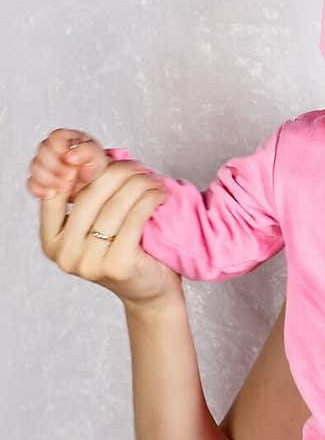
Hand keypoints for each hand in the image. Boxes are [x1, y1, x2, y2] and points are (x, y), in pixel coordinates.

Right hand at [29, 128, 177, 307]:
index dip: (77, 170)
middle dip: (115, 173)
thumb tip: (85, 150)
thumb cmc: (123, 252)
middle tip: (136, 164)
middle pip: (89, 196)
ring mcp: (89, 263)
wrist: (149, 290)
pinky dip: (149, 200)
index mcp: (51, 241)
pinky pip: (134, 219)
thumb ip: (84, 196)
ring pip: (114, 206)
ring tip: (151, 178)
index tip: (99, 157)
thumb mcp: (94, 224)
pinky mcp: (118, 265)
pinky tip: (159, 193)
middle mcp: (64, 255)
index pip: (55, 193)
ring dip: (137, 184)